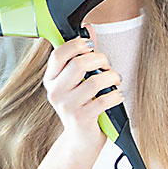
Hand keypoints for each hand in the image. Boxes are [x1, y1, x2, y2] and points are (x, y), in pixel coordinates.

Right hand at [42, 23, 122, 148]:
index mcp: (51, 79)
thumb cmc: (81, 106)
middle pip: (79, 64)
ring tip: (115, 81)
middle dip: (100, 60)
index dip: (76, 45)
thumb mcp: (78, 80)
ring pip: (95, 81)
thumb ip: (81, 55)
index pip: (58, 54)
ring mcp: (66, 106)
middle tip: (107, 66)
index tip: (91, 46)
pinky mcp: (81, 118)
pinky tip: (116, 95)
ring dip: (112, 77)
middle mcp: (55, 92)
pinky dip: (116, 95)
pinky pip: (105, 100)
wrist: (80, 140)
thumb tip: (87, 28)